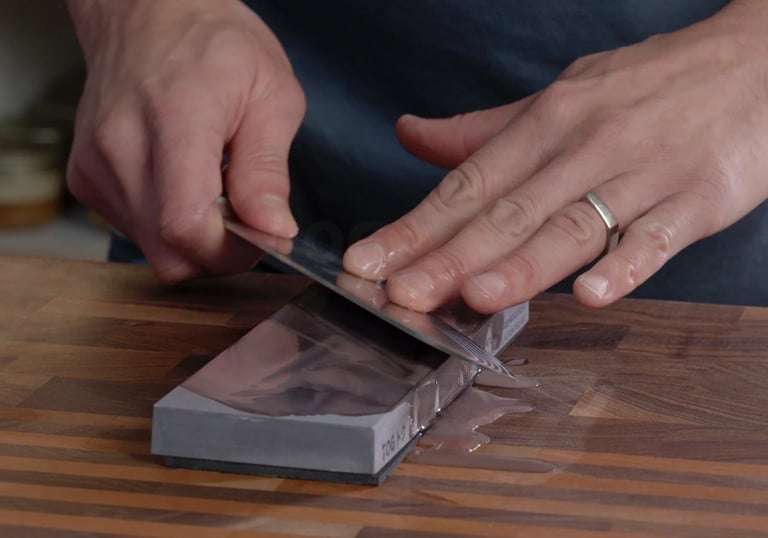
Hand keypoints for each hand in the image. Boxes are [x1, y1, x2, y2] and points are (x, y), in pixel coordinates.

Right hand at [65, 0, 304, 281]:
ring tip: (215, 190)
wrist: (150, 12)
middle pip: (168, 252)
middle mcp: (121, 145)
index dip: (232, 251)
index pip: (186, 226)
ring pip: (151, 248)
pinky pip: (133, 231)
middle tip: (246, 219)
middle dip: (219, 253)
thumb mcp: (271, 95)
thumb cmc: (217, 44)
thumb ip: (267, 170)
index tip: (264, 234)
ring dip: (194, 239)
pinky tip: (184, 185)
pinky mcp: (84, 176)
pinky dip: (166, 225)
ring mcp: (95, 163)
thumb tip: (274, 230)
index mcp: (175, 119)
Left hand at [343, 1, 767, 311]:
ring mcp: (643, 174)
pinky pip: (658, 238)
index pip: (468, 183)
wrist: (757, 60)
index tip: (368, 262)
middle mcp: (587, 146)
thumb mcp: (563, 95)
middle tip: (398, 294)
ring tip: (474, 296)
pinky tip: (593, 294)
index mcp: (548, 121)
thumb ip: (484, 129)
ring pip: (572, 226)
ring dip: (522, 265)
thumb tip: (410, 136)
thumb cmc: (650, 86)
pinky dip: (627, 265)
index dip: (415, 225)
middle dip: (448, 257)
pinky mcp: (698, 199)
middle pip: (508, 211)